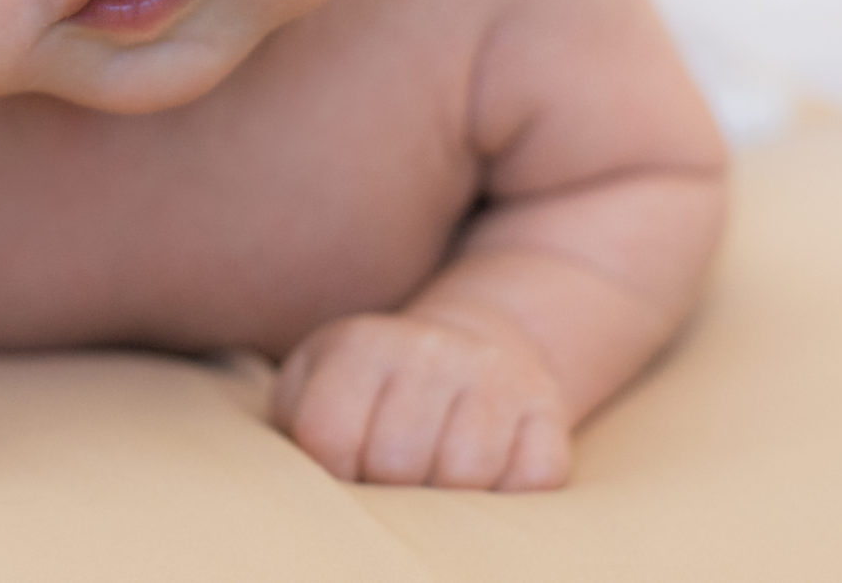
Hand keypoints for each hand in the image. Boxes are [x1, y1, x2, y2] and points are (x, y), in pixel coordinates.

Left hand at [271, 310, 572, 490]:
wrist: (467, 345)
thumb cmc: (370, 388)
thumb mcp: (313, 386)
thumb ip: (295, 421)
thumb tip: (310, 477)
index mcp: (363, 344)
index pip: (330, 437)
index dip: (333, 471)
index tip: (344, 467)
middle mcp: (432, 350)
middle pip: (398, 464)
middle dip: (388, 488)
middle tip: (391, 476)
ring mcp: (496, 377)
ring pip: (466, 478)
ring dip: (447, 497)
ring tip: (434, 474)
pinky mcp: (546, 409)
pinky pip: (532, 483)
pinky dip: (506, 496)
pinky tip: (484, 476)